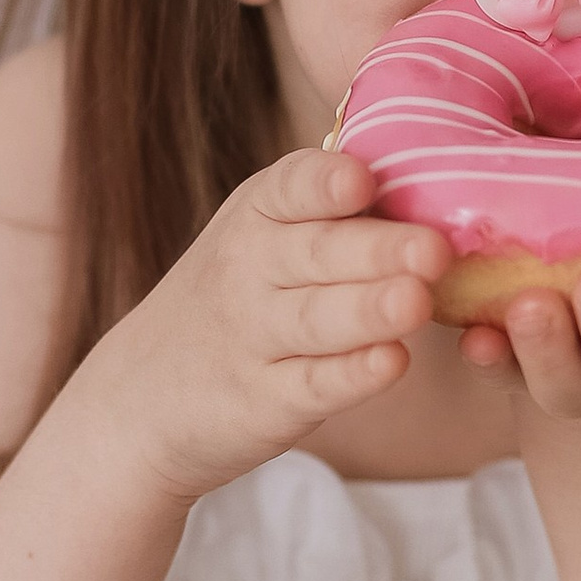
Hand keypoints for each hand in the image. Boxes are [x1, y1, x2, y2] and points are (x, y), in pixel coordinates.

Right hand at [89, 148, 448, 502]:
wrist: (141, 397)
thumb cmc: (234, 299)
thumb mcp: (258, 237)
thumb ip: (328, 213)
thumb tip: (439, 178)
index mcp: (257, 214)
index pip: (290, 189)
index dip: (325, 184)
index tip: (363, 181)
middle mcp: (249, 270)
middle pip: (317, 254)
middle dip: (376, 249)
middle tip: (435, 247)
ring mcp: (254, 338)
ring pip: (318, 320)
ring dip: (369, 310)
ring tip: (417, 301)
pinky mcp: (266, 402)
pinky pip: (313, 385)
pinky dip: (352, 376)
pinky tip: (391, 363)